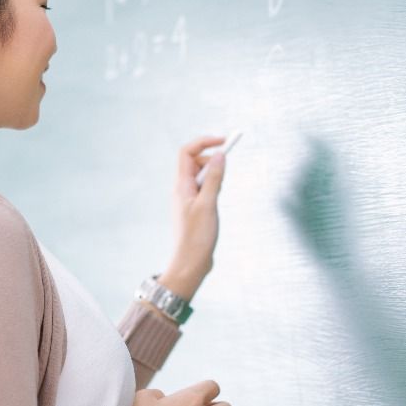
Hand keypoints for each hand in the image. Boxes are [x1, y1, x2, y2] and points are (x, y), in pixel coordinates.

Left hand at [164, 135, 228, 297]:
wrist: (190, 264)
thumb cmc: (197, 236)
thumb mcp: (208, 204)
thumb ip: (214, 178)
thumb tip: (219, 155)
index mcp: (181, 185)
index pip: (187, 152)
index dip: (204, 142)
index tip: (224, 141)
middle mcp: (182, 189)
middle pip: (195, 161)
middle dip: (212, 161)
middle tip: (223, 176)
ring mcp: (189, 199)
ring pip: (202, 177)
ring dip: (214, 178)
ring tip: (217, 198)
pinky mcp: (196, 209)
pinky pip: (205, 190)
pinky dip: (214, 190)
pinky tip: (216, 207)